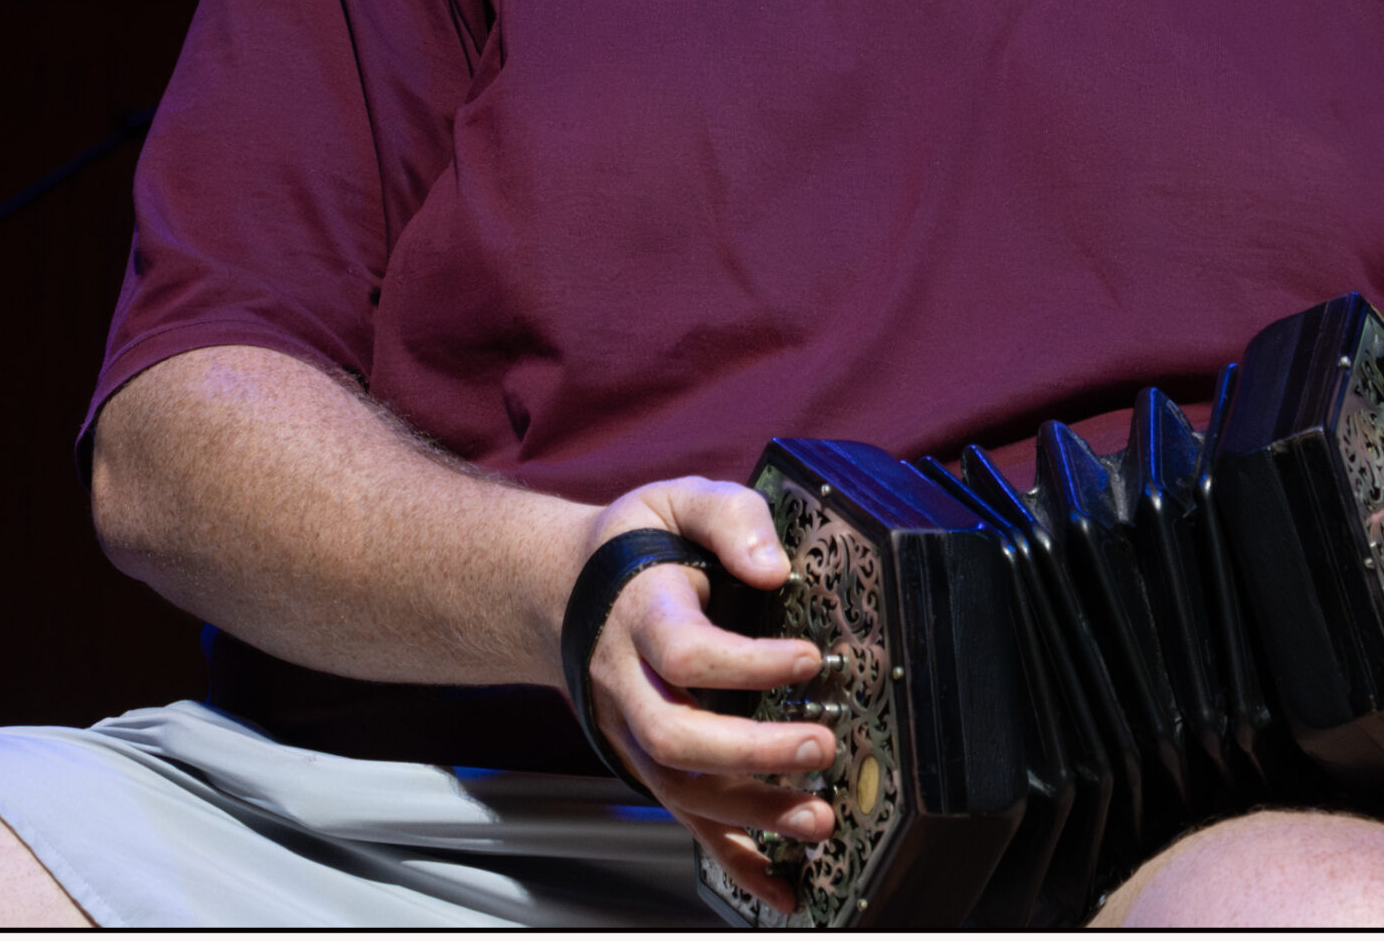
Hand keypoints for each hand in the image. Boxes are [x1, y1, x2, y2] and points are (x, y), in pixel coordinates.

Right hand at [576, 478, 837, 913]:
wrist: (565, 588)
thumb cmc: (636, 544)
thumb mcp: (678, 499)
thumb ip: (730, 518)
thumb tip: (774, 567)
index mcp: (641, 616)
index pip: (685, 651)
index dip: (747, 665)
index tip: (806, 659)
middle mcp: (629, 684)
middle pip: (675, 738)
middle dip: (750, 754)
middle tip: (819, 746)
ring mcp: (635, 731)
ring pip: (681, 790)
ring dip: (751, 812)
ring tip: (818, 818)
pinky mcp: (650, 762)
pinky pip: (686, 820)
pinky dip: (734, 860)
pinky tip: (782, 884)